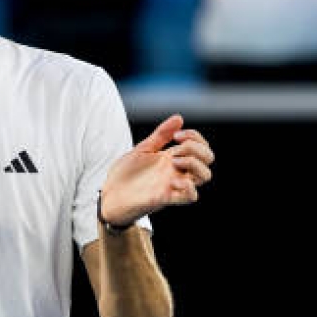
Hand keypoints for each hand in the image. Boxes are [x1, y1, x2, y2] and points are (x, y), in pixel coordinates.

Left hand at [99, 114, 214, 227]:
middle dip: (196, 148)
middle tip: (176, 148)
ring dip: (194, 163)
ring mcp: (174, 184)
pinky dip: (189, 187)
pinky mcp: (166, 198)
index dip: (195, 137)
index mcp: (173, 158)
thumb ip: (161, 135)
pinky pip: (191, 197)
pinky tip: (172, 180)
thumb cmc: (126, 174)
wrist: (109, 194)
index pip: (201, 146)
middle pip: (207, 159)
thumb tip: (179, 118)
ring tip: (174, 161)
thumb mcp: (143, 149)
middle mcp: (177, 171)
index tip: (176, 135)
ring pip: (205, 176)